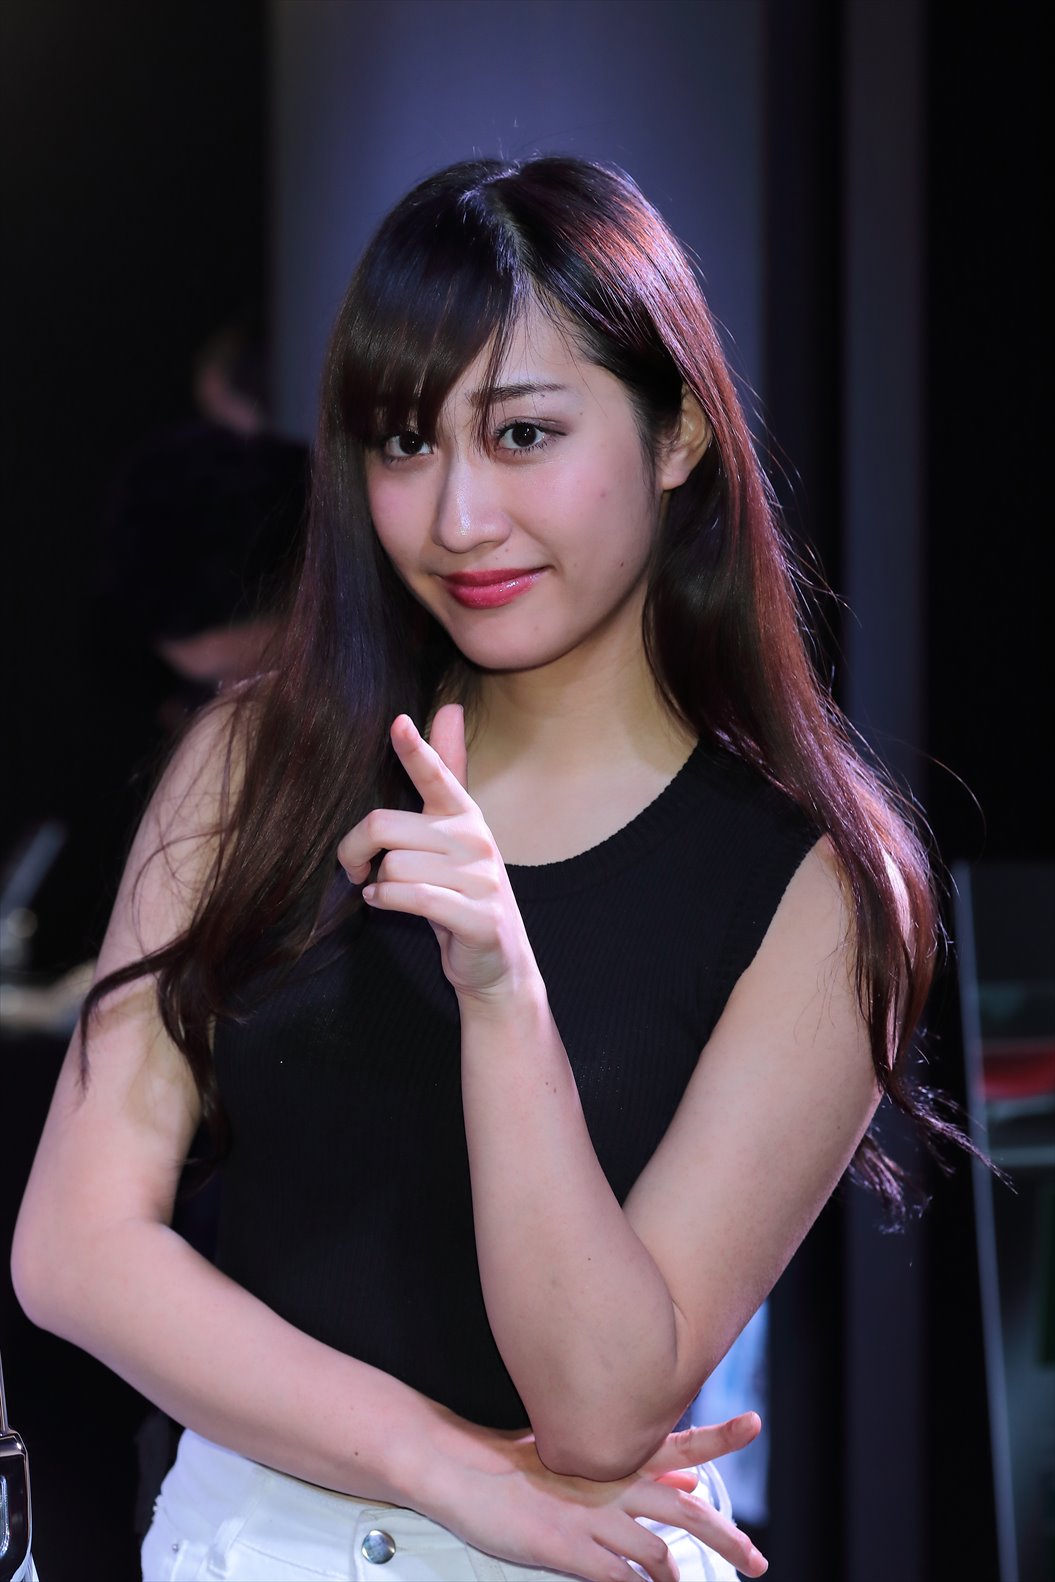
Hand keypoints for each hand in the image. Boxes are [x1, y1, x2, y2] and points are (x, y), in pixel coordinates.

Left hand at [337, 708, 537, 1002]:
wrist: (497, 962)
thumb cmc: (462, 892)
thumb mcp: (455, 833)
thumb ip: (447, 774)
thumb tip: (450, 708)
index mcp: (465, 815)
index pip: (439, 774)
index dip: (416, 749)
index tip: (397, 723)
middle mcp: (476, 839)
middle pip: (385, 825)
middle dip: (355, 850)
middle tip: (354, 867)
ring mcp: (481, 878)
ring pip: (393, 867)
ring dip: (378, 886)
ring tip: (389, 893)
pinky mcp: (477, 915)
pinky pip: (410, 897)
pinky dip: (385, 902)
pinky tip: (383, 903)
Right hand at [426, 1414, 767, 1581]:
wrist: (464, 1470)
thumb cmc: (515, 1463)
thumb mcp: (576, 1457)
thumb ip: (635, 1470)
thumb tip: (684, 1482)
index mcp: (615, 1456)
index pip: (679, 1442)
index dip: (719, 1435)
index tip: (753, 1424)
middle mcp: (613, 1485)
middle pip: (686, 1511)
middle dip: (727, 1537)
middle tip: (757, 1561)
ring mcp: (593, 1519)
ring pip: (659, 1554)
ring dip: (680, 1579)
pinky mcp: (571, 1551)